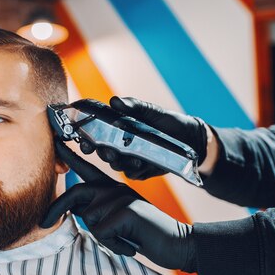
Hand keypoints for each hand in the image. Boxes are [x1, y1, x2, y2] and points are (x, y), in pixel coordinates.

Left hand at [41, 141, 196, 271]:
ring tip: (122, 239)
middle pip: (76, 192)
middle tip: (42, 223)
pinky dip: (113, 244)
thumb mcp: (115, 220)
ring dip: (102, 237)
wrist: (176, 244)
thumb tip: (74, 208)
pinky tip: (129, 245)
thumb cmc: (142, 234)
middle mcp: (115, 187)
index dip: (70, 155)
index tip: (54, 142)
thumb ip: (96, 210)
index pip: (86, 168)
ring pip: (88, 218)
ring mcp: (121, 196)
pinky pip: (101, 231)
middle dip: (56, 208)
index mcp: (111, 188)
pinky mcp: (127, 210)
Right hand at [79, 96, 208, 179]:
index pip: (95, 135)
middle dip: (102, 152)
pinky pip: (133, 173)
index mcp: (116, 131)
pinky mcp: (141, 171)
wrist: (190, 138)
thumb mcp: (150, 111)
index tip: (84, 140)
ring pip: (117, 165)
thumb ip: (132, 106)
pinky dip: (135, 169)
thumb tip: (114, 101)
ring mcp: (130, 160)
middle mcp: (120, 146)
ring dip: (120, 162)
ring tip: (128, 157)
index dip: (86, 139)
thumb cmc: (167, 122)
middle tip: (106, 150)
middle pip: (102, 152)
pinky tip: (141, 163)